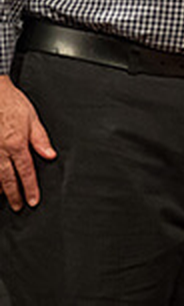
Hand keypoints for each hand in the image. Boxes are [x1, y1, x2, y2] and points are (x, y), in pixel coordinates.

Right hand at [0, 76, 55, 210]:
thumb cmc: (12, 104)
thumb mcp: (33, 119)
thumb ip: (41, 139)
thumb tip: (50, 155)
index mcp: (17, 144)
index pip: (26, 172)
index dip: (30, 189)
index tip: (33, 200)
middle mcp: (0, 150)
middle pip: (7, 179)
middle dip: (14, 195)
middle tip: (19, 206)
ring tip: (5, 197)